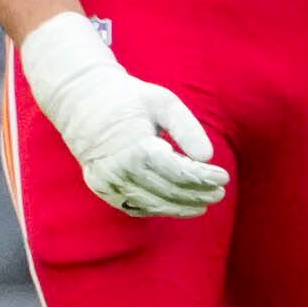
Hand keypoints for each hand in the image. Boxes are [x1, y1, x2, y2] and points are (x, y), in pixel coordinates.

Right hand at [19, 13, 228, 217]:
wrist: (83, 101)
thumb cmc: (129, 98)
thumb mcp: (163, 103)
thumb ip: (187, 129)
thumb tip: (208, 157)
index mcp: (137, 148)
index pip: (179, 173)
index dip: (203, 178)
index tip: (224, 178)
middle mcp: (120, 170)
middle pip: (168, 192)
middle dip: (197, 194)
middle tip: (220, 194)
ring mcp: (107, 182)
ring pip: (151, 204)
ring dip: (180, 207)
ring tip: (203, 204)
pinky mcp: (100, 188)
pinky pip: (133, 206)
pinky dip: (156, 208)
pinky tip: (175, 206)